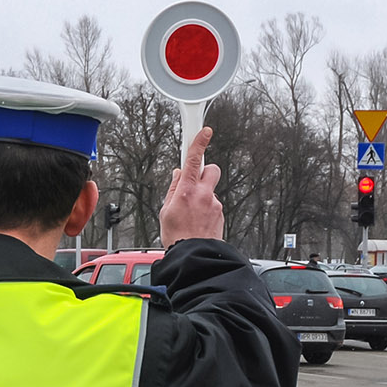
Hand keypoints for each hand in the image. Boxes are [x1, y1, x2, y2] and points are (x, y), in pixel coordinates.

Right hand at [160, 126, 223, 246]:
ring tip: (192, 212)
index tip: (204, 131)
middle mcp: (204, 194)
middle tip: (194, 181)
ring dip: (203, 195)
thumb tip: (177, 176)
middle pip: (211, 168)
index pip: (194, 159)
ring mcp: (215, 204)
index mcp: (187, 190)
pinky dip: (207, 209)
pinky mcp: (221, 213)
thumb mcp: (166, 210)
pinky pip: (213, 204)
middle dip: (204, 171)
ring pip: (211, 189)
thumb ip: (173, 189)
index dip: (199, 142)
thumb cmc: (177, 236)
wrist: (193, 255)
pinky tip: (198, 220)